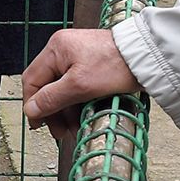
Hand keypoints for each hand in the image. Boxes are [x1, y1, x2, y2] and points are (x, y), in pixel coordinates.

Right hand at [21, 28, 141, 137]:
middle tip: (61, 131)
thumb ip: (52, 99)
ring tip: (75, 127)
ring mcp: (78, 56)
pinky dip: (78, 103)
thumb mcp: (80, 86)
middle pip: (47, 86)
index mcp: (56, 49)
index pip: (32, 79)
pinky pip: (76, 87)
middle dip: (53, 111)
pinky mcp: (91, 64)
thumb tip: (31, 110)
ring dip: (67, 110)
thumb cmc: (117, 65)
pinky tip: (84, 115)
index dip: (33, 104)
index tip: (39, 124)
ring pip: (62, 88)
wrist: (149, 57)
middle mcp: (63, 49)